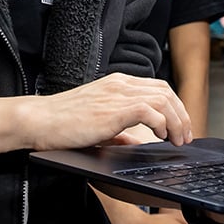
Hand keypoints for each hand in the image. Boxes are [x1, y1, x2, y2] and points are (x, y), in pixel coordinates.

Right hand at [21, 73, 191, 149]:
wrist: (38, 119)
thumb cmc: (62, 123)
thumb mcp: (97, 122)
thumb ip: (119, 129)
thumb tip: (136, 140)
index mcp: (118, 84)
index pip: (158, 88)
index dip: (176, 107)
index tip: (181, 127)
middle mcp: (121, 84)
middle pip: (166, 92)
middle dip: (182, 114)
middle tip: (185, 136)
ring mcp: (117, 94)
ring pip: (163, 100)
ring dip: (177, 121)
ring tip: (177, 139)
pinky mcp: (113, 109)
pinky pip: (150, 110)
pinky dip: (162, 123)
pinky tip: (160, 136)